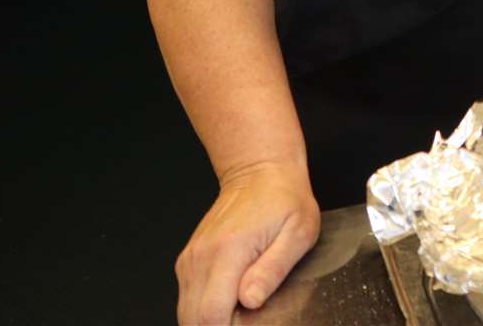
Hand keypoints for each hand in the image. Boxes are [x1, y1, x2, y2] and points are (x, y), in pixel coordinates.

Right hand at [175, 160, 319, 324]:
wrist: (260, 171)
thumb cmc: (284, 199)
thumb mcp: (298, 233)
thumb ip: (272, 270)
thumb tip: (249, 301)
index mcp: (228, 252)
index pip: (210, 315)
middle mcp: (201, 257)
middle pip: (192, 320)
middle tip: (245, 322)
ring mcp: (190, 259)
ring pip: (185, 312)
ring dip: (208, 321)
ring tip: (239, 314)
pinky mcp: (188, 260)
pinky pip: (187, 297)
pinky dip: (203, 309)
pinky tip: (229, 303)